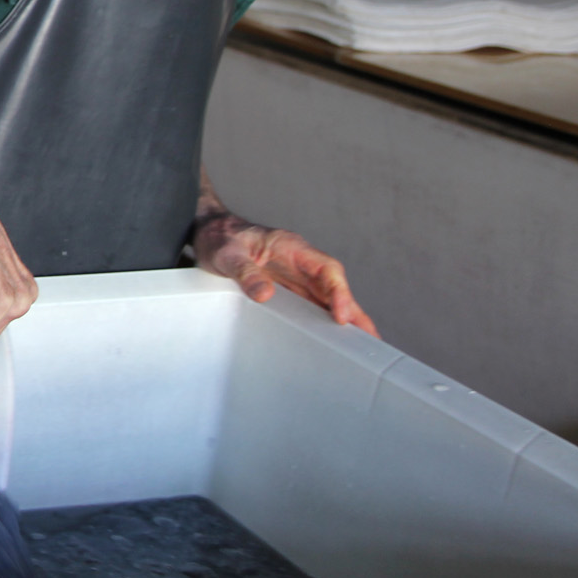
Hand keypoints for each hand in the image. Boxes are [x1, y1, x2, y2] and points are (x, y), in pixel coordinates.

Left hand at [193, 212, 378, 336]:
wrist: (207, 232)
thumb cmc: (219, 237)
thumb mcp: (227, 254)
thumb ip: (245, 272)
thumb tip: (265, 294)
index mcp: (291, 247)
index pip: (326, 269)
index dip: (339, 292)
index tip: (341, 315)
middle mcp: (299, 262)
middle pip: (334, 287)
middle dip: (353, 311)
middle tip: (370, 339)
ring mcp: (294, 276)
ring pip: (326, 298)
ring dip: (344, 318)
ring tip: (361, 345)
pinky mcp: (286, 288)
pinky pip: (310, 304)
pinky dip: (323, 320)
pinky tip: (330, 337)